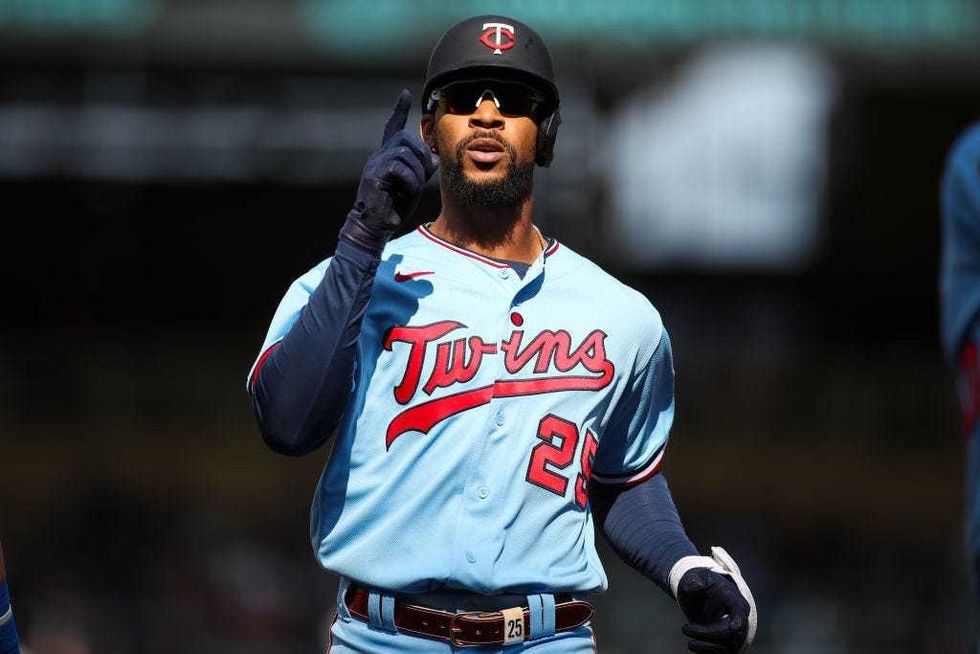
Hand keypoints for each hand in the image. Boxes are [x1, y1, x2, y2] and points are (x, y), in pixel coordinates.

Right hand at [339, 89, 438, 252]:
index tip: (405, 93)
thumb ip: (421, 169)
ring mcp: (375, 164)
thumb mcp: (413, 184)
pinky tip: (406, 192)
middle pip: (406, 138)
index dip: (399, 110)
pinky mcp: (374, 175)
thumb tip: (433, 158)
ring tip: (413, 188)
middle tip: (424, 174)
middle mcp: (379, 156)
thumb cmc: (393, 206)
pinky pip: (400, 167)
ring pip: (405, 152)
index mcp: (387, 156)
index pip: (392, 127)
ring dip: (417, 172)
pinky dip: (410, 181)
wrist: (375, 226)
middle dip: (422, 155)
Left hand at [671, 547, 756, 652]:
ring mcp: (735, 633)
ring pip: (727, 647)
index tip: (733, 627)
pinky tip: (695, 647)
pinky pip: (722, 653)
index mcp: (735, 600)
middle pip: (730, 632)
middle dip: (708, 634)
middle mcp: (739, 619)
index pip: (740, 611)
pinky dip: (708, 652)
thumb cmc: (702, 584)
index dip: (738, 619)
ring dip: (708, 648)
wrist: (703, 594)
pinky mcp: (727, 643)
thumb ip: (693, 581)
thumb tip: (694, 586)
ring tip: (690, 644)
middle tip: (685, 628)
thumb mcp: (696, 578)